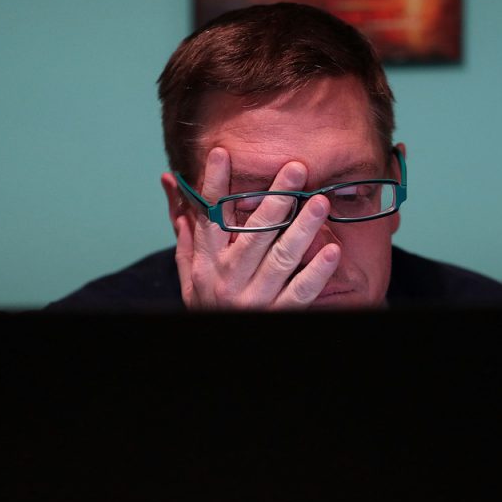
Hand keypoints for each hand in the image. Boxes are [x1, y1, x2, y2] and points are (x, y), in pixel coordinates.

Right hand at [173, 147, 341, 307]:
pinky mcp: (278, 315)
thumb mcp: (190, 267)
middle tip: (296, 168)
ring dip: (302, 228)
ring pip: (281, 258)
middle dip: (275, 199)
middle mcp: (228, 280)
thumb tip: (169, 179)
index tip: (222, 153)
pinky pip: (301, 292)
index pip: (210, 218)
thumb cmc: (208, 300)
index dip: (214, 185)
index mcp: (206, 264)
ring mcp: (254, 300)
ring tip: (320, 201)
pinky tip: (331, 250)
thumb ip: (185, 225)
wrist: (220, 348)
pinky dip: (317, 272)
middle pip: (254, 234)